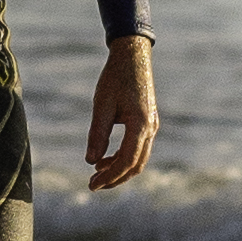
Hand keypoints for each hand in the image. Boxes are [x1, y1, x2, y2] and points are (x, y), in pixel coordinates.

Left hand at [84, 36, 157, 193]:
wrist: (133, 55)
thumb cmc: (115, 77)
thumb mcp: (102, 105)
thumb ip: (97, 134)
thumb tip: (90, 161)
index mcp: (140, 125)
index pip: (126, 161)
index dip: (109, 177)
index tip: (92, 185)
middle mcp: (150, 128)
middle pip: (135, 165)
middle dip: (115, 179)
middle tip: (93, 185)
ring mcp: (151, 126)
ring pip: (138, 158)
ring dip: (118, 169)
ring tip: (96, 172)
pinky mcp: (147, 122)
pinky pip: (137, 148)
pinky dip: (122, 157)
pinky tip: (104, 158)